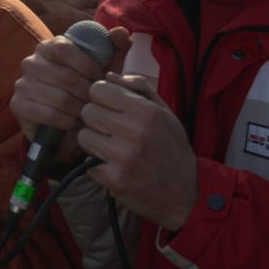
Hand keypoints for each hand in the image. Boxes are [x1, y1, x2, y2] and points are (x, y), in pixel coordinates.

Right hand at [8, 26, 128, 159]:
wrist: (65, 125)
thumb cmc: (85, 90)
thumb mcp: (103, 69)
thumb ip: (114, 49)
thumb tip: (121, 32)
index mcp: (49, 46)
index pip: (65, 49)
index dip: (87, 66)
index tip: (101, 80)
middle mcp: (32, 62)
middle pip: (65, 77)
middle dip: (88, 93)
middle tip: (99, 104)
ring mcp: (23, 83)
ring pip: (59, 98)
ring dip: (80, 110)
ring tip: (90, 116)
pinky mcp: (19, 105)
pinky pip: (48, 114)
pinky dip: (67, 121)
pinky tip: (76, 124)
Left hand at [80, 74, 197, 230]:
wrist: (185, 192)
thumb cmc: (172, 147)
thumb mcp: (164, 112)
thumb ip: (139, 87)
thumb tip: (109, 76)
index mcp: (146, 111)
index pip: (98, 89)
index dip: (100, 97)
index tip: (108, 106)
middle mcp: (134, 132)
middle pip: (87, 111)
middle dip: (95, 118)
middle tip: (109, 128)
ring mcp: (123, 157)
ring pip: (83, 136)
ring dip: (93, 141)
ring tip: (110, 147)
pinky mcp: (114, 179)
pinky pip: (87, 162)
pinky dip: (97, 164)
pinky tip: (113, 165)